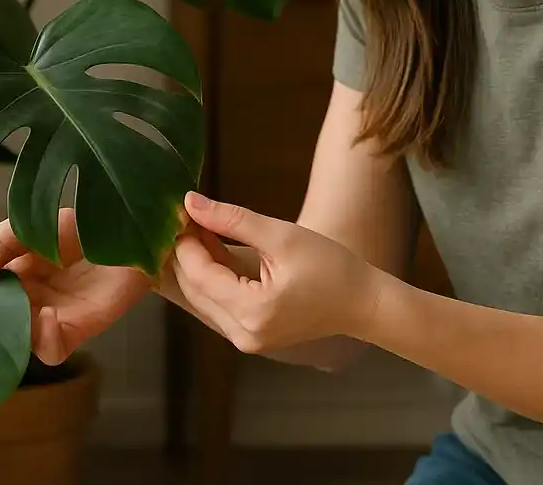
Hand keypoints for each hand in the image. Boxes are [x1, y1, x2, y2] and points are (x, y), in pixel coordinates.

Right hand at [0, 208, 152, 364]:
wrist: (134, 231)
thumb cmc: (88, 225)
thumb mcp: (34, 224)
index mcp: (17, 271)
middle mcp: (31, 297)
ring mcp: (54, 315)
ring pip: (18, 338)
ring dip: (15, 327)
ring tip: (25, 304)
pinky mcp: (78, 328)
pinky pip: (51, 349)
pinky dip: (43, 339)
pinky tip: (48, 315)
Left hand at [173, 191, 382, 354]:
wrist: (361, 302)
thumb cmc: (329, 266)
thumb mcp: (281, 235)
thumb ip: (231, 219)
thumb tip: (190, 201)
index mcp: (252, 312)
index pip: (198, 275)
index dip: (184, 242)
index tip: (180, 210)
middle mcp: (243, 334)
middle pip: (194, 290)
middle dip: (186, 252)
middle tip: (187, 215)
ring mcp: (245, 340)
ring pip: (201, 298)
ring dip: (197, 264)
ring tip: (201, 227)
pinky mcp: (250, 336)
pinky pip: (217, 305)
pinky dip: (212, 278)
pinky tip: (214, 248)